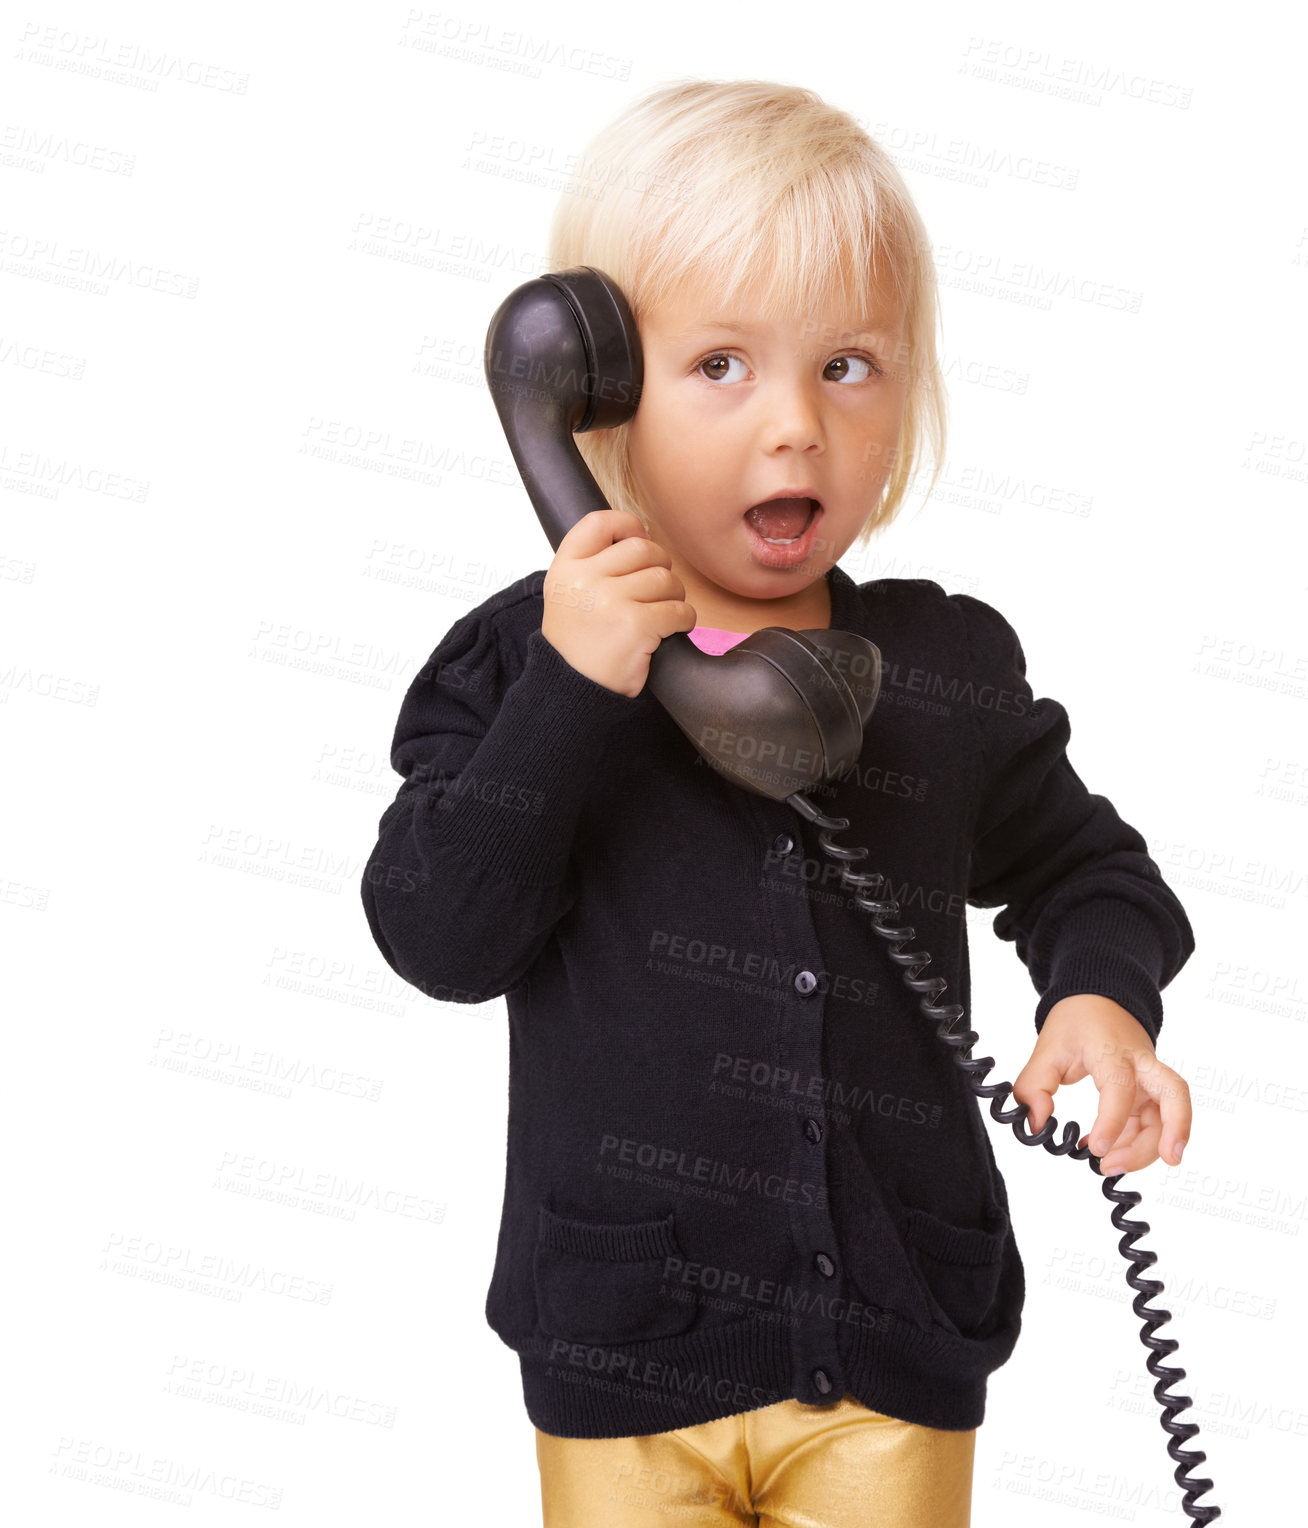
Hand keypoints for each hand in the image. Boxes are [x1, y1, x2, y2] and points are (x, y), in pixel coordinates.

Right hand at [540, 509, 696, 697]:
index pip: (599, 523)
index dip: (628, 525)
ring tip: (665, 612)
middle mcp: (584, 580)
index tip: (640, 539)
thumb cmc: (578, 645)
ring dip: (674, 595)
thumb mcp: (568, 596)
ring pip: (664, 579)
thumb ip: (593, 566)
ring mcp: (610, 601)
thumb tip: (641, 537)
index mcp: (565, 568)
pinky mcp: (636, 625)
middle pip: (642, 549)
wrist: (573, 691)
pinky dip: (685, 619)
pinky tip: (674, 628)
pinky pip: (678, 609)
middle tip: (659, 588)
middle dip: (660, 565)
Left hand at [1011, 993, 1190, 1175]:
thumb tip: (1037, 1124)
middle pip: (1174, 1096)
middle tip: (1158, 1162)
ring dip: (1149, 1147)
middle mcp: (1141, 1064)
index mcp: (1112, 1051)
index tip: (1095, 1148)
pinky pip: (1151, 1122)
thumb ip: (1033, 1086)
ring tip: (1112, 1167)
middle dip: (1172, 1132)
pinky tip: (1109, 1154)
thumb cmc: (1076, 1023)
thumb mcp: (1046, 1048)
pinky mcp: (1150, 1092)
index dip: (1112, 1122)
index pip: (1121, 1089)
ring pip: (1168, 1115)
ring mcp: (1149, 1079)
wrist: (1100, 1000)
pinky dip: (1136, 1143)